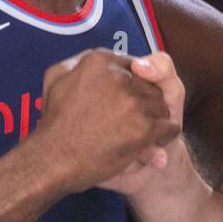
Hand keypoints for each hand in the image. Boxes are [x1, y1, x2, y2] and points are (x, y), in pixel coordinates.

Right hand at [33, 49, 180, 196]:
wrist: (53, 162)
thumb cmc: (53, 121)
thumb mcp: (56, 74)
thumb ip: (82, 59)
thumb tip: (114, 61)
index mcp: (98, 60)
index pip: (133, 66)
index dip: (132, 86)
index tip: (124, 100)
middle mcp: (119, 77)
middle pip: (150, 86)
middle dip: (144, 103)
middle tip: (129, 121)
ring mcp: (133, 102)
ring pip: (162, 106)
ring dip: (154, 120)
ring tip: (136, 133)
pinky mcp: (143, 128)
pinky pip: (169, 127)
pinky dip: (163, 137)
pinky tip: (150, 144)